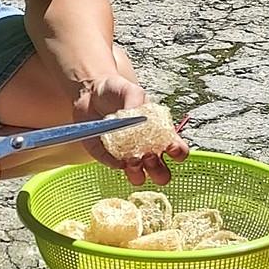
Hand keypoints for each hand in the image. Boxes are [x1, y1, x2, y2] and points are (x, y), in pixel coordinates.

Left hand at [73, 76, 188, 185]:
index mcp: (159, 134)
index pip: (177, 150)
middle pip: (161, 173)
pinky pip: (115, 167)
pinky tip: (111, 148)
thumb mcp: (130, 90)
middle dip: (158, 169)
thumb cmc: (116, 92)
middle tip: (148, 155)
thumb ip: (136, 102)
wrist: (90, 94)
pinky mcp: (109, 159)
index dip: (178, 153)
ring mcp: (128, 157)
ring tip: (131, 159)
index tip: (171, 148)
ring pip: (139, 178)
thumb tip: (137, 116)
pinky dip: (114, 161)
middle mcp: (147, 150)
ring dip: (137, 172)